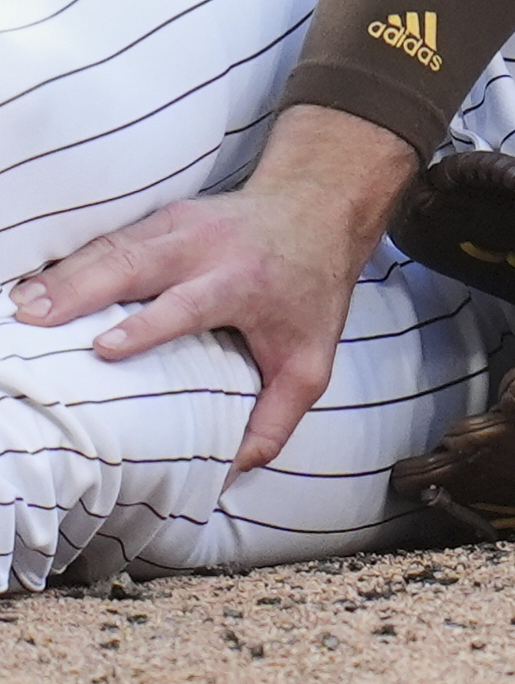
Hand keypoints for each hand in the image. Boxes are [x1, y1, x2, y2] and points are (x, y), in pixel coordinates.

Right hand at [6, 107, 416, 471]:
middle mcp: (207, 249)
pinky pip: (107, 238)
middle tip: (34, 320)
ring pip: (112, 247)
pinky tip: (35, 284)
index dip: (148, 326)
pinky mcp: (160, 218)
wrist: (316, 209)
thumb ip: (277, 418)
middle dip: (82, 289)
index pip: (190, 303)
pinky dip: (69, 260)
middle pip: (136, 264)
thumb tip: (233, 474)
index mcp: (244, 283)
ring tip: (21, 308)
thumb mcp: (310, 360)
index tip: (104, 348)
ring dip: (63, 276)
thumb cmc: (310, 293)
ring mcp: (179, 226)